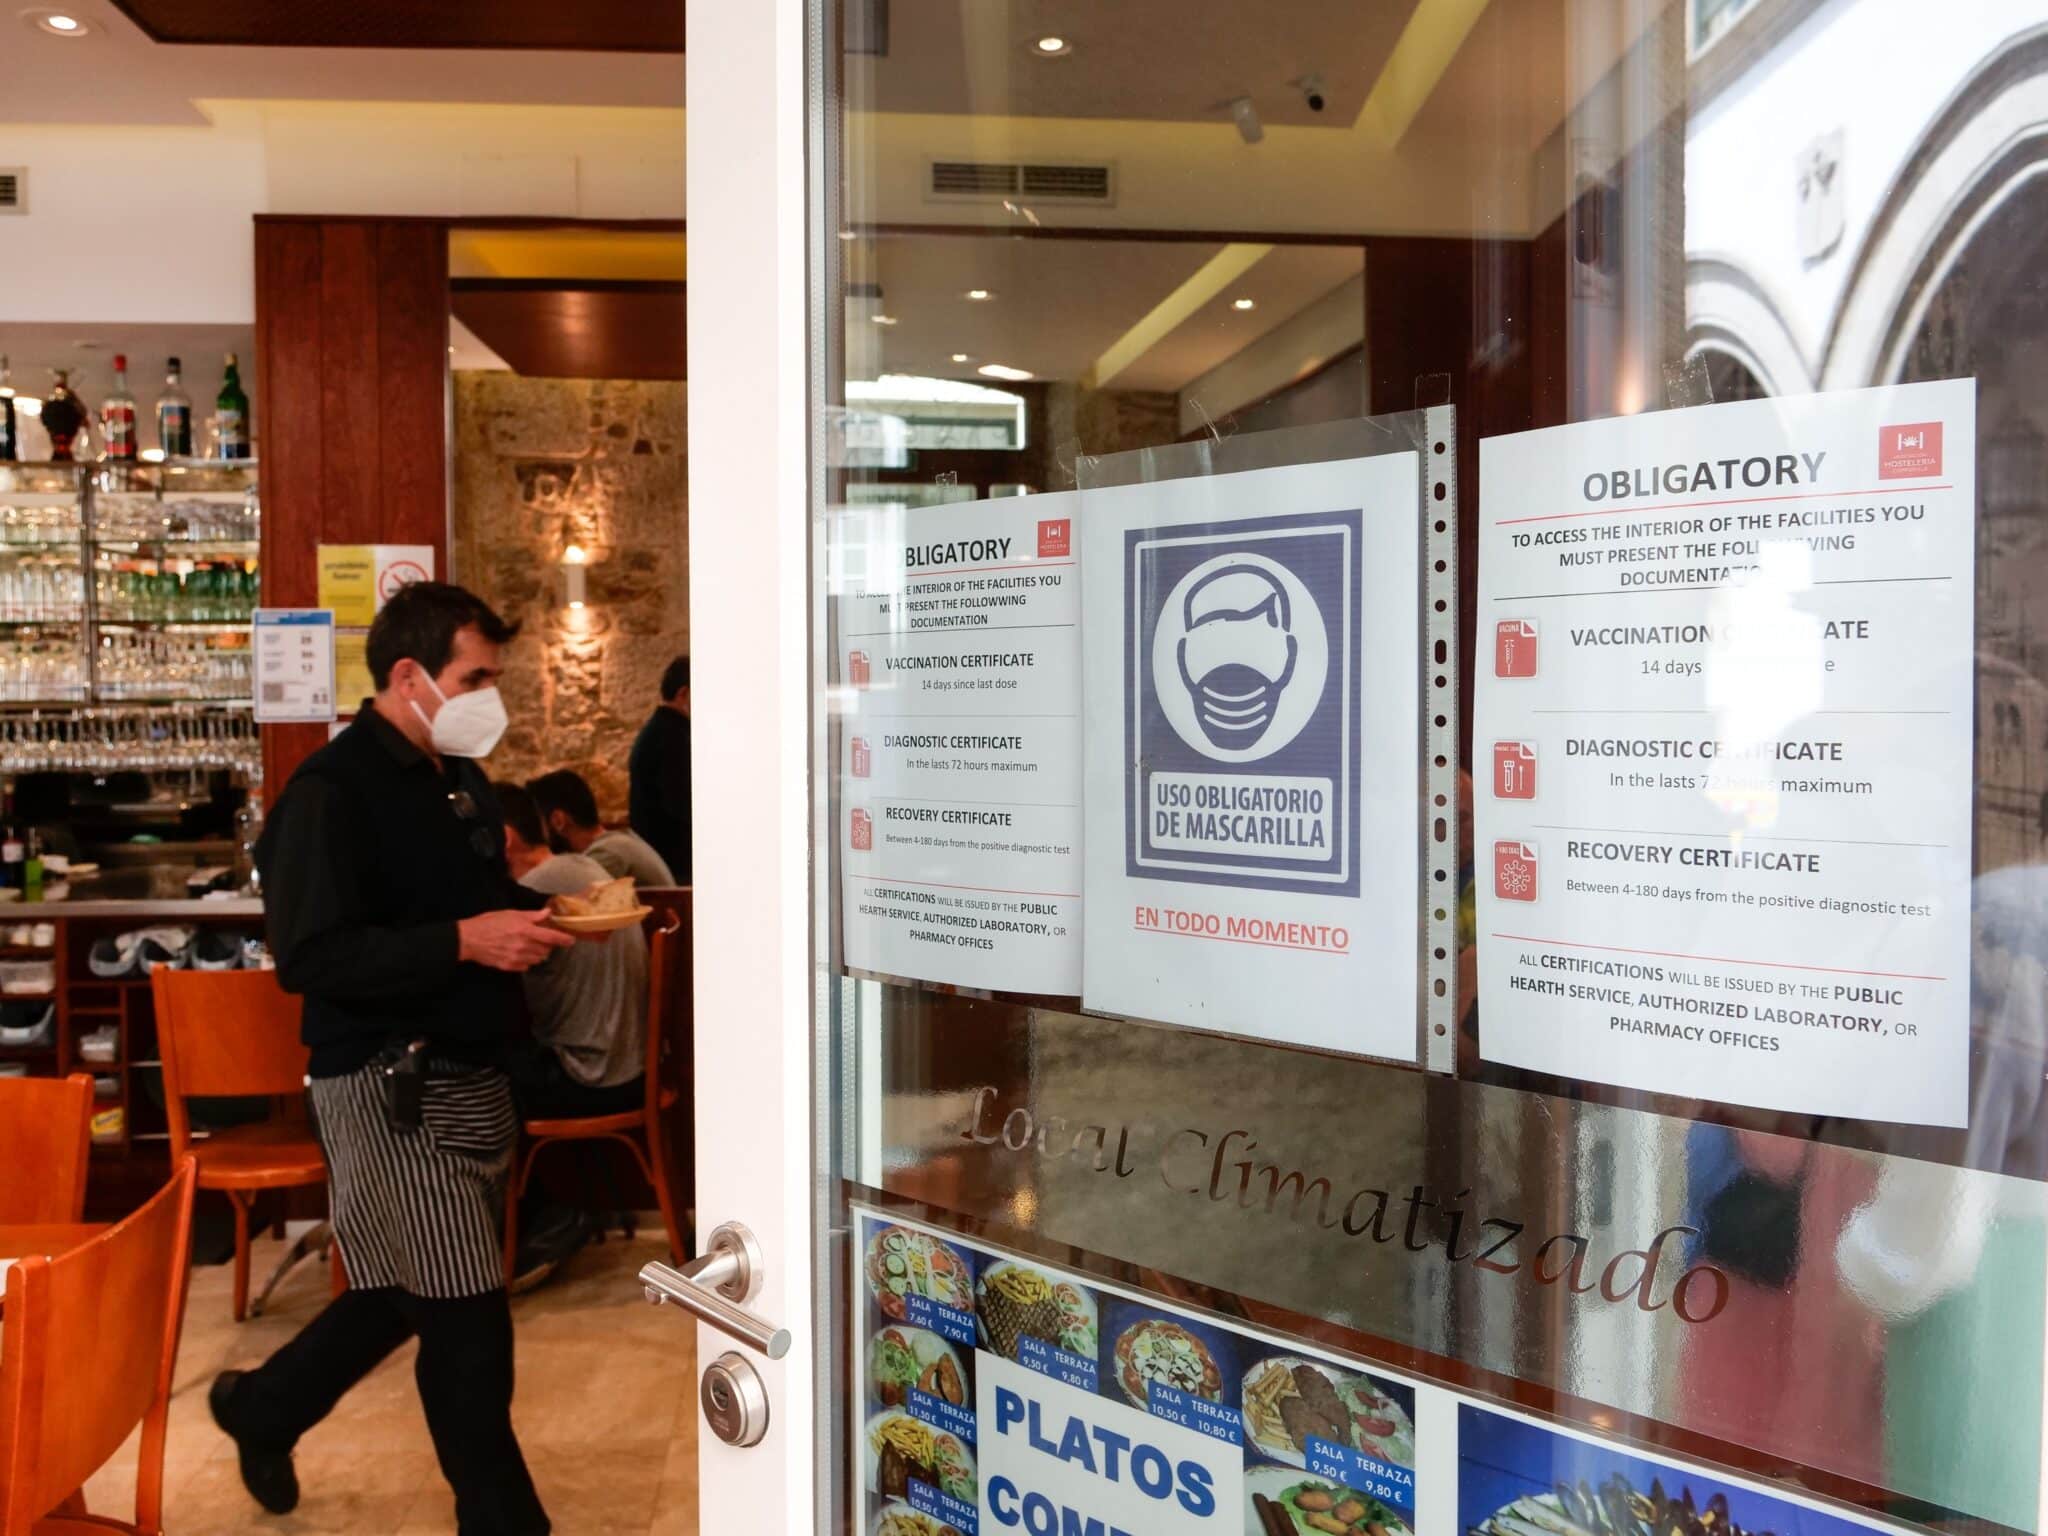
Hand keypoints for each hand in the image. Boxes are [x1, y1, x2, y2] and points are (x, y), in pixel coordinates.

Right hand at [457, 909, 574, 971]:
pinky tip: (520, 953)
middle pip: (547, 950)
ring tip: (530, 945)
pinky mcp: (510, 966)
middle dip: (548, 944)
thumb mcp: (511, 914)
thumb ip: (532, 916)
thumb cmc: (489, 923)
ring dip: (539, 953)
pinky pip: (527, 966)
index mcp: (526, 931)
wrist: (469, 939)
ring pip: (538, 959)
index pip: (552, 937)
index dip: (564, 940)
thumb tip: (547, 913)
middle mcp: (524, 946)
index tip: (571, 940)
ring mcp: (517, 958)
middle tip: (542, 938)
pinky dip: (528, 960)